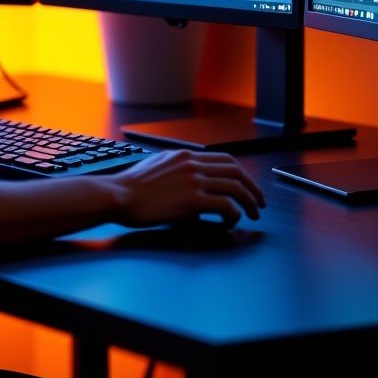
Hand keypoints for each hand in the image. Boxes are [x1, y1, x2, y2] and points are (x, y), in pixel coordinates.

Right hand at [110, 149, 265, 229]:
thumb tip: (192, 177)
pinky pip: (225, 206)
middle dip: (253, 188)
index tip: (248, 187)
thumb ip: (178, 167)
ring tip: (251, 215)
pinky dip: (234, 215)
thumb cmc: (132, 186)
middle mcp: (192, 164)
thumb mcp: (158, 165)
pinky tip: (230, 222)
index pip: (225, 159)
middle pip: (236, 171)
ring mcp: (193, 181)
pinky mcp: (192, 200)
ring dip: (249, 203)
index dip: (242, 174)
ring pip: (235, 187)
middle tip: (259, 203)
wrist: (119, 195)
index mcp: (185, 155)